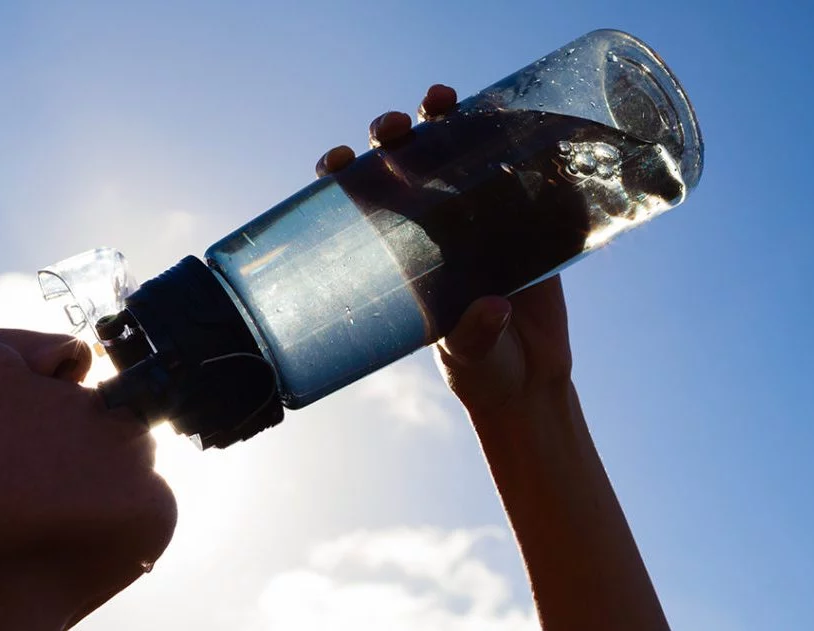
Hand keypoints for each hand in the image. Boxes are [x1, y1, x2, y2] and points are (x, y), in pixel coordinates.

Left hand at [315, 84, 574, 429]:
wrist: (531, 381)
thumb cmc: (482, 371)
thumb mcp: (468, 357)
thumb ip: (473, 336)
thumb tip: (493, 309)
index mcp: (400, 255)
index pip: (359, 204)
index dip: (340, 175)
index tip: (335, 162)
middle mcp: (432, 227)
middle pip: (400, 164)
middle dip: (390, 135)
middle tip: (394, 128)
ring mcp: (477, 217)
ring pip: (453, 152)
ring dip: (444, 119)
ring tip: (441, 100)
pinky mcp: (524, 218)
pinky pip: (515, 168)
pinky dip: (511, 137)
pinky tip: (509, 114)